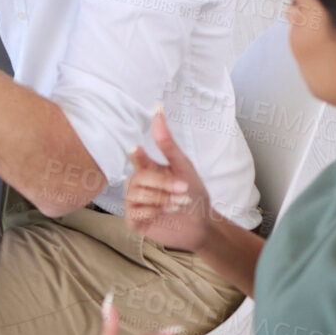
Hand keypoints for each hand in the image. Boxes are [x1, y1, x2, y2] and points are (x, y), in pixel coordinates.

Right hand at [125, 110, 215, 252]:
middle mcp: (137, 184)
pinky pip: (135, 212)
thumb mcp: (183, 166)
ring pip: (137, 195)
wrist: (202, 224)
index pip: (136, 157)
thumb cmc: (193, 193)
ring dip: (162, 199)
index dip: (137, 154)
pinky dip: (153, 212)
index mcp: (147, 169)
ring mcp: (133, 203)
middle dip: (164, 185)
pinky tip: (166, 212)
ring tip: (177, 203)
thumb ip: (167, 143)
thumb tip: (158, 110)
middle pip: (139, 178)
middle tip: (184, 190)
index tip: (137, 149)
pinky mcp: (134, 220)